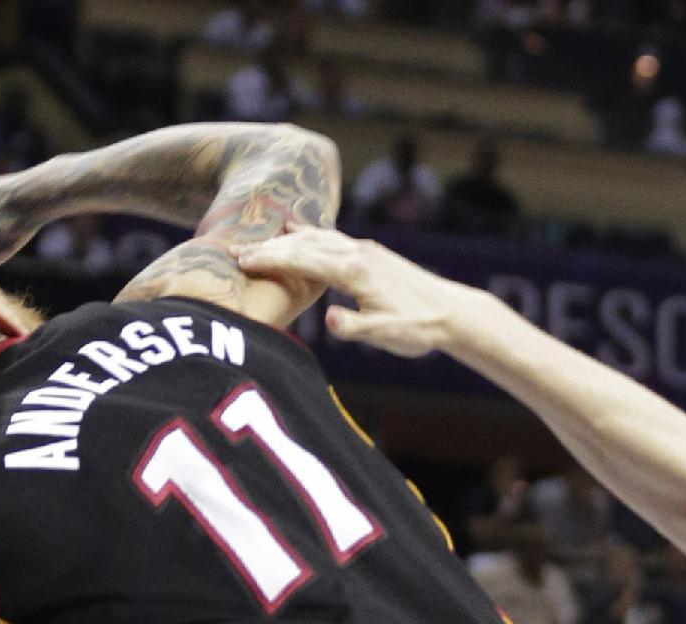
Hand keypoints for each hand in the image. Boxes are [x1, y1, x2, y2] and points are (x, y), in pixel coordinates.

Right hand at [241, 226, 479, 357]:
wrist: (450, 312)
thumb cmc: (418, 328)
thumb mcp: (385, 334)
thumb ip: (356, 327)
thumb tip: (331, 319)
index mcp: (354, 271)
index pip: (302, 260)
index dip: (270, 260)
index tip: (241, 261)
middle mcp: (356, 253)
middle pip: (303, 244)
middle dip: (268, 247)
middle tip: (234, 251)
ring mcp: (364, 250)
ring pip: (316, 237)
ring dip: (284, 238)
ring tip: (256, 239)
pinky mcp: (370, 254)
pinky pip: (330, 237)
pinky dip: (308, 232)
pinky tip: (297, 227)